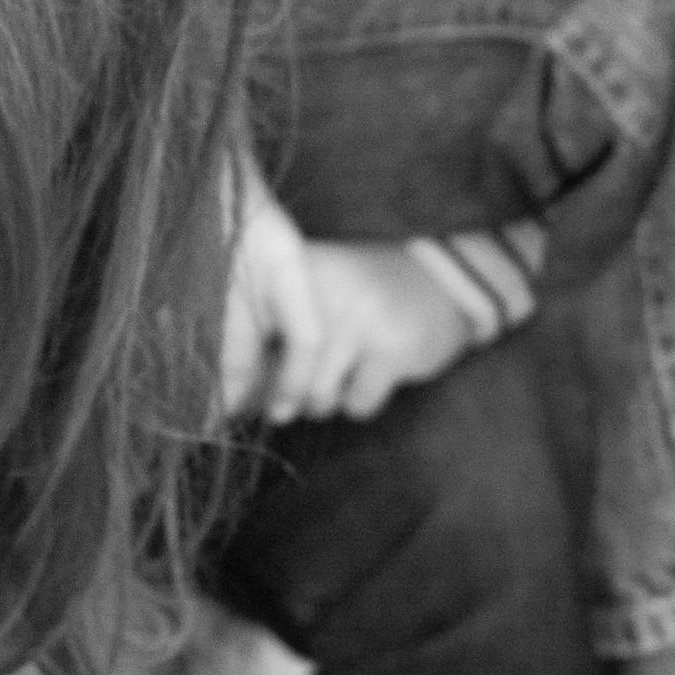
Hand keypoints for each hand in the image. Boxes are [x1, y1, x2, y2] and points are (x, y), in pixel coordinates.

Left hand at [224, 197, 482, 427]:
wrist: (441, 280)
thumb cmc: (361, 299)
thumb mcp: (314, 297)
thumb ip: (272, 336)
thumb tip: (233, 403)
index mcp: (292, 270)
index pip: (247, 333)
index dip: (244, 373)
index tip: (242, 393)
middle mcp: (320, 289)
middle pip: (281, 375)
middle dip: (288, 396)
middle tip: (302, 392)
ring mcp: (357, 317)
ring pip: (317, 394)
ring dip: (325, 402)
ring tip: (340, 377)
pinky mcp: (393, 347)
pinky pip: (357, 404)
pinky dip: (361, 402)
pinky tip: (373, 374)